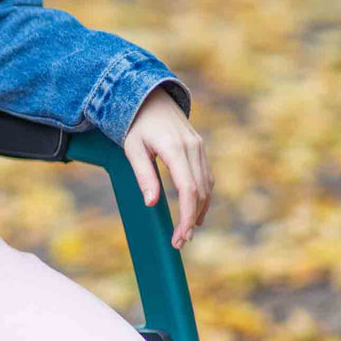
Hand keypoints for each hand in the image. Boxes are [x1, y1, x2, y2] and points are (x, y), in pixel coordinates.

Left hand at [122, 87, 213, 249]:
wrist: (149, 97)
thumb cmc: (134, 125)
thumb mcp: (132, 149)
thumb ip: (143, 175)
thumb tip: (151, 203)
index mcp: (175, 149)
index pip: (188, 190)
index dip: (187, 217)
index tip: (179, 237)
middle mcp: (193, 148)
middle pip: (200, 192)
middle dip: (192, 219)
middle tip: (179, 242)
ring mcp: (199, 147)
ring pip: (207, 185)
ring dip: (200, 210)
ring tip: (187, 232)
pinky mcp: (200, 147)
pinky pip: (206, 176)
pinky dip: (203, 196)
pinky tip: (196, 211)